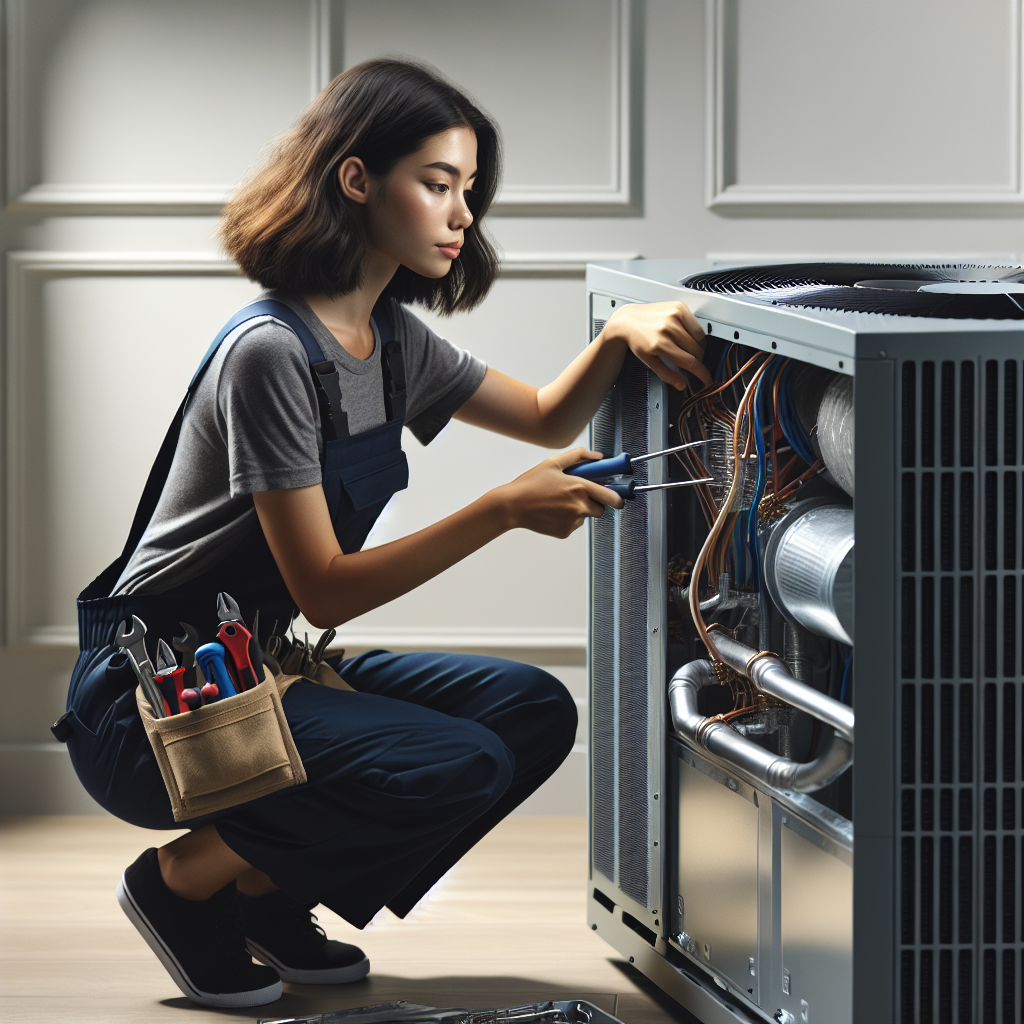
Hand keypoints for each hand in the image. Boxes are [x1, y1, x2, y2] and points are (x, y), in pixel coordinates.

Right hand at [493, 448, 624, 537]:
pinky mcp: (564, 532)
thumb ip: (578, 456)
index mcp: (579, 487)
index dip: (618, 498)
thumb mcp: (553, 463)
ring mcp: (572, 521)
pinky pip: (572, 525)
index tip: (619, 499)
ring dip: (578, 511)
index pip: (610, 497)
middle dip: (594, 504)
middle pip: (600, 510)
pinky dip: (566, 520)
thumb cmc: (530, 483)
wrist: (512, 506)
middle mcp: (580, 506)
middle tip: (577, 496)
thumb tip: (598, 456)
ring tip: (556, 503)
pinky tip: (551, 512)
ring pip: (584, 517)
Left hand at [601, 301, 712, 390]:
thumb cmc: (637, 340)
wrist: (627, 321)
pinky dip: (695, 333)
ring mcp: (674, 315)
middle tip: (692, 362)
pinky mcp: (679, 307)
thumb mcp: (648, 361)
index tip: (707, 379)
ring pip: (699, 338)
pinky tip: (685, 336)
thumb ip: (666, 375)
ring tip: (685, 348)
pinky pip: (696, 325)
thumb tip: (682, 385)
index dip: (701, 372)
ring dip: (697, 347)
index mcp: (660, 344)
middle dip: (697, 360)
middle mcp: (668, 328)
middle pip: (696, 350)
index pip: (689, 361)